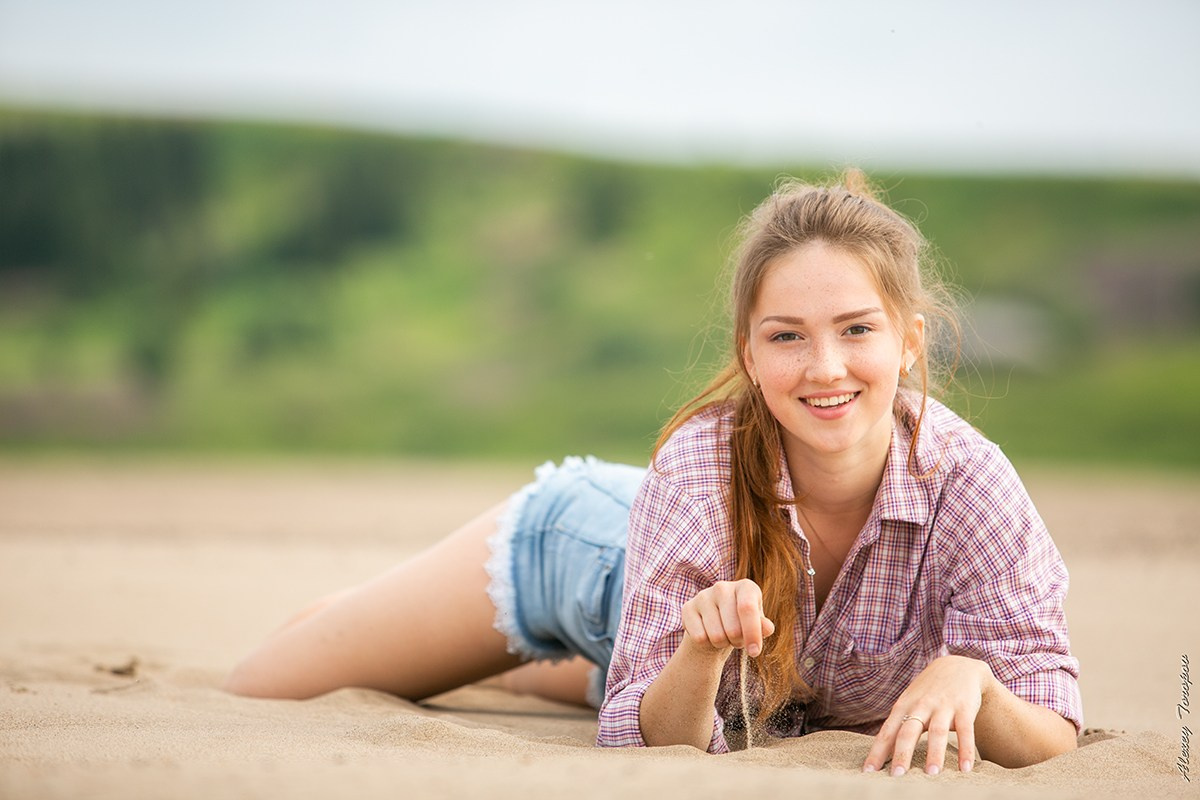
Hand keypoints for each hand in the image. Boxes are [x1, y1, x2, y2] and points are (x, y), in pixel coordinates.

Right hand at [679, 579, 774, 658]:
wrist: (716, 625)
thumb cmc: (742, 624)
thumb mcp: (757, 625)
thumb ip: (764, 626)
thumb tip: (768, 628)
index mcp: (746, 586)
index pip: (747, 608)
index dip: (752, 633)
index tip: (755, 652)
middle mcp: (723, 587)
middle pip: (733, 628)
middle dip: (737, 641)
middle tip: (736, 637)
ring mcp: (703, 596)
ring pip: (716, 636)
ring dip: (722, 643)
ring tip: (723, 635)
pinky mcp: (688, 608)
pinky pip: (699, 637)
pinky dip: (706, 643)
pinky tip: (708, 634)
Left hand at [862, 654, 995, 775]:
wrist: (958, 667)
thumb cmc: (927, 692)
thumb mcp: (909, 703)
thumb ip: (898, 726)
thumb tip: (882, 755)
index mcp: (904, 706)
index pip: (887, 732)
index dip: (878, 751)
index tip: (869, 771)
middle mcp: (921, 705)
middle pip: (908, 731)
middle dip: (902, 753)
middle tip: (897, 775)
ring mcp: (943, 706)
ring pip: (937, 731)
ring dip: (935, 753)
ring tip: (931, 774)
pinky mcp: (964, 708)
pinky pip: (966, 731)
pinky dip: (966, 749)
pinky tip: (965, 768)